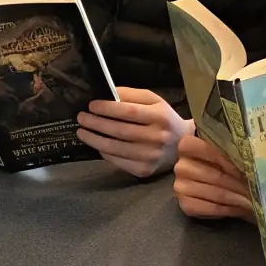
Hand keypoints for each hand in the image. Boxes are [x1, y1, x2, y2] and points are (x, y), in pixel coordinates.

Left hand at [77, 87, 193, 177]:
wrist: (185, 145)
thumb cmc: (165, 119)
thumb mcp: (155, 101)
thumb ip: (132, 95)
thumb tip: (108, 94)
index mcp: (160, 117)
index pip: (129, 112)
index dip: (107, 108)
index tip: (91, 105)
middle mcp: (157, 137)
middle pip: (119, 130)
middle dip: (95, 123)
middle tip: (81, 117)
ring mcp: (151, 156)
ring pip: (115, 148)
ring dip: (94, 139)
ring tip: (82, 132)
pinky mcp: (145, 170)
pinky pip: (118, 162)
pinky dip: (104, 153)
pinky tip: (98, 145)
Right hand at [174, 133, 254, 222]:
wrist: (215, 183)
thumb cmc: (223, 164)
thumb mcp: (226, 153)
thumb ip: (232, 152)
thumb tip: (252, 159)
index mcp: (187, 145)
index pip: (209, 150)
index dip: (231, 160)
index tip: (249, 169)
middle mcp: (181, 166)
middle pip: (215, 175)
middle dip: (239, 183)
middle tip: (258, 189)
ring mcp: (180, 186)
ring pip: (215, 193)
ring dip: (237, 198)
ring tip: (254, 200)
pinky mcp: (184, 204)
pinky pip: (210, 208)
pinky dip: (228, 209)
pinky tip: (240, 208)